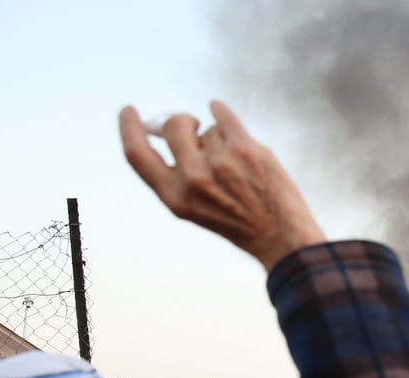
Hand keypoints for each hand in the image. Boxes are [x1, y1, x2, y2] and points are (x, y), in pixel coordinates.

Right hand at [119, 100, 326, 270]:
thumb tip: (160, 127)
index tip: (129, 110)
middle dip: (182, 121)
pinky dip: (220, 110)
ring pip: (209, 129)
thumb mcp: (194, 206)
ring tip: (236, 166)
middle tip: (193, 127)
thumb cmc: (236, 221)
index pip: (136, 153)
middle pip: (173, 126)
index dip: (129, 127)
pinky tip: (218, 109)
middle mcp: (193, 179)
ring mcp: (219, 162)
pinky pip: (224, 115)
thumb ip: (175, 172)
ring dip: (219, 139)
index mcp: (174, 196)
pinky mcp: (245, 149)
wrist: (280, 237)